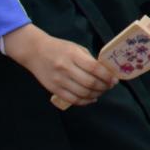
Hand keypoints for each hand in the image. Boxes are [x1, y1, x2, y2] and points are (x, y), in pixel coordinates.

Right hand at [1, 24, 116, 106]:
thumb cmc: (59, 48)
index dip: (107, 76)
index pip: (95, 69)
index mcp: (73, 56)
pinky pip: (72, 99)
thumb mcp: (76, 48)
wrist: (35, 52)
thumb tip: (105, 72)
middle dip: (104, 86)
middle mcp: (66, 69)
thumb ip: (89, 60)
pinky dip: (85, 101)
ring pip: (82, 93)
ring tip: (102, 91)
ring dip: (96, 94)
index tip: (115, 79)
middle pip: (90, 83)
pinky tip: (92, 98)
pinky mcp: (54, 89)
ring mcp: (59, 80)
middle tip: (110, 86)